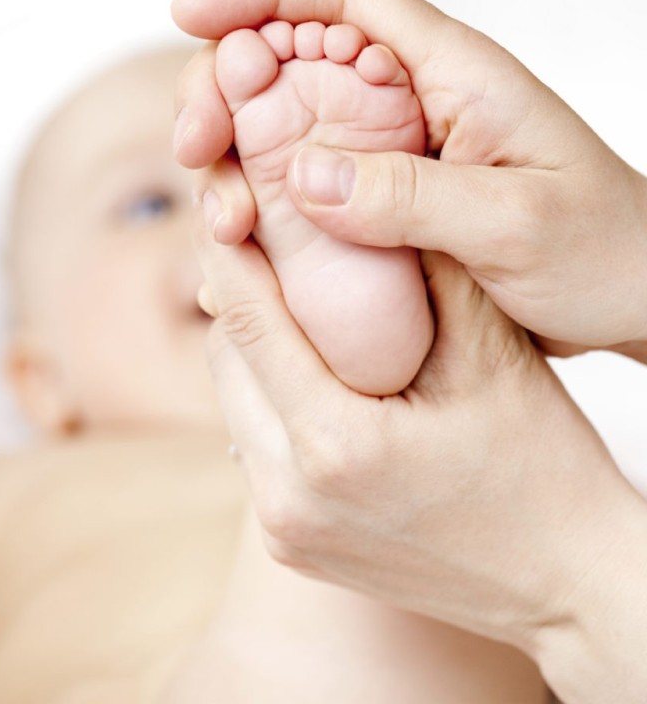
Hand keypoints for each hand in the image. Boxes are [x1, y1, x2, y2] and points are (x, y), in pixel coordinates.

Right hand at [173, 0, 646, 356]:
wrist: (631, 297)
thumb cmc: (601, 252)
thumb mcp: (516, 223)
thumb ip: (412, 196)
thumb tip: (300, 174)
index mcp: (454, 72)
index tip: (188, 14)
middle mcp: (414, 99)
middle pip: (296, 55)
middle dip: (225, 85)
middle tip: (191, 146)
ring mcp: (396, 148)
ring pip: (292, 123)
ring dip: (237, 153)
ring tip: (218, 210)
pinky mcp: (388, 196)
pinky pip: (311, 182)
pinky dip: (267, 199)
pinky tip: (244, 233)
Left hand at [192, 186, 646, 700]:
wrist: (564, 580)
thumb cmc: (542, 466)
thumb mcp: (491, 353)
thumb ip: (421, 272)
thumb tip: (356, 208)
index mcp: (337, 445)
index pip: (250, 323)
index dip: (230, 256)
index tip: (225, 208)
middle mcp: (289, 496)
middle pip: (226, 363)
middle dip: (242, 301)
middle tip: (272, 258)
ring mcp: (282, 527)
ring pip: (232, 404)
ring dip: (254, 353)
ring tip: (299, 319)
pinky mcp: (287, 543)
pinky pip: (251, 449)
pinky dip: (268, 403)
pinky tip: (314, 384)